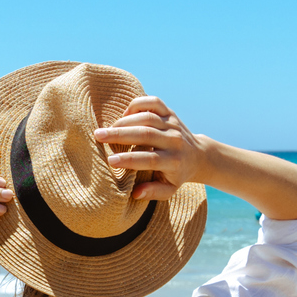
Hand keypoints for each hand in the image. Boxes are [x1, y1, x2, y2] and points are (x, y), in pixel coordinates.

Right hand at [93, 94, 212, 201]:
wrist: (198, 156)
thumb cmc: (177, 174)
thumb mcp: (169, 189)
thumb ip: (153, 192)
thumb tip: (135, 193)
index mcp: (173, 161)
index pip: (149, 159)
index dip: (129, 159)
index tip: (110, 160)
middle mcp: (174, 141)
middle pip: (146, 134)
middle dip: (120, 135)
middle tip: (98, 136)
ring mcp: (173, 124)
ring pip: (147, 117)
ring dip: (124, 121)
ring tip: (107, 129)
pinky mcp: (170, 113)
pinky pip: (154, 102)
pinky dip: (138, 104)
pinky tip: (124, 114)